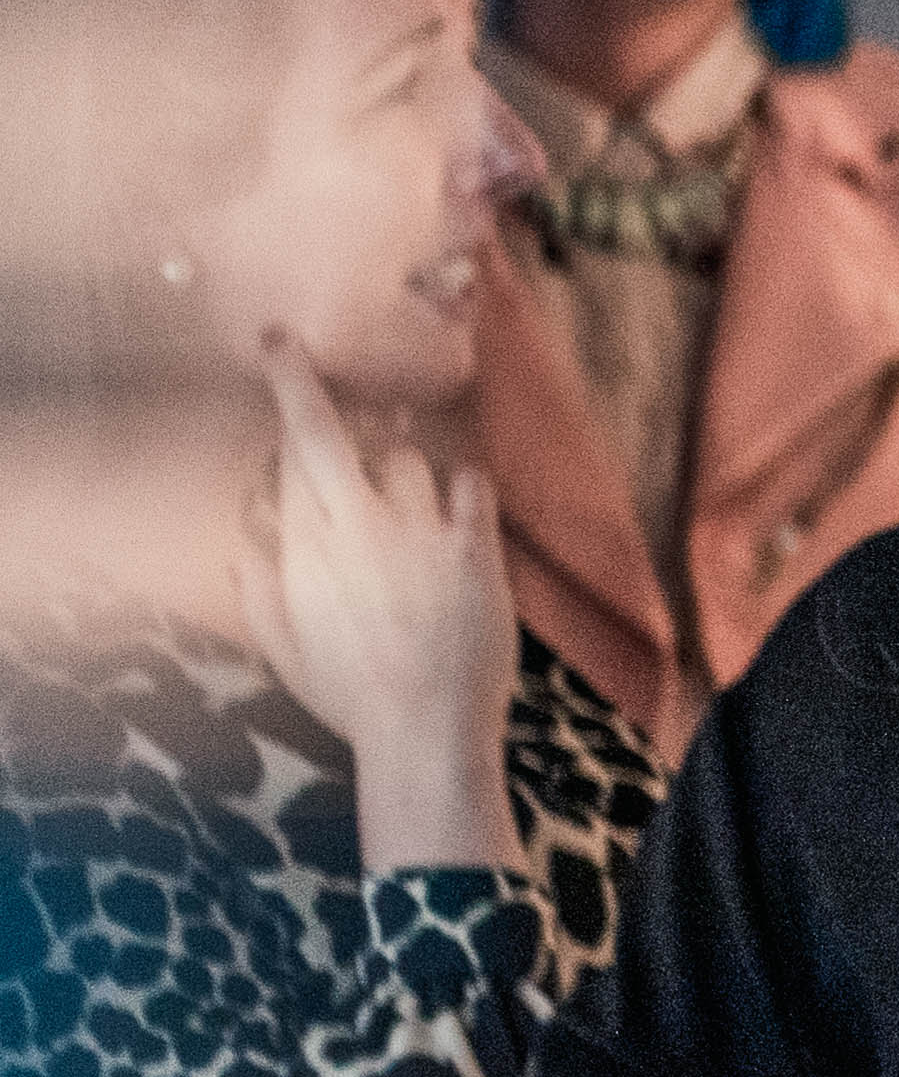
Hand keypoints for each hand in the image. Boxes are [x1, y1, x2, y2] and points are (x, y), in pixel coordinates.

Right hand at [239, 353, 517, 877]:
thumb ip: (258, 586)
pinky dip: (461, 487)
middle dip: (303, 381)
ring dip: (401, 469)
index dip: (285, 398)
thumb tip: (243, 540)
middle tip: (289, 345)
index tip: (276, 350)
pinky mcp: (477, 550)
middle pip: (328, 434)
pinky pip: (472, 485)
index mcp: (304, 549)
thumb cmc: (349, 695)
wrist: (428, 731)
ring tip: (400, 511)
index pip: (287, 455)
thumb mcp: (282, 647)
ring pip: (408, 460)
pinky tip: (456, 506)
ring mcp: (421, 533)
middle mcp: (359, 528)